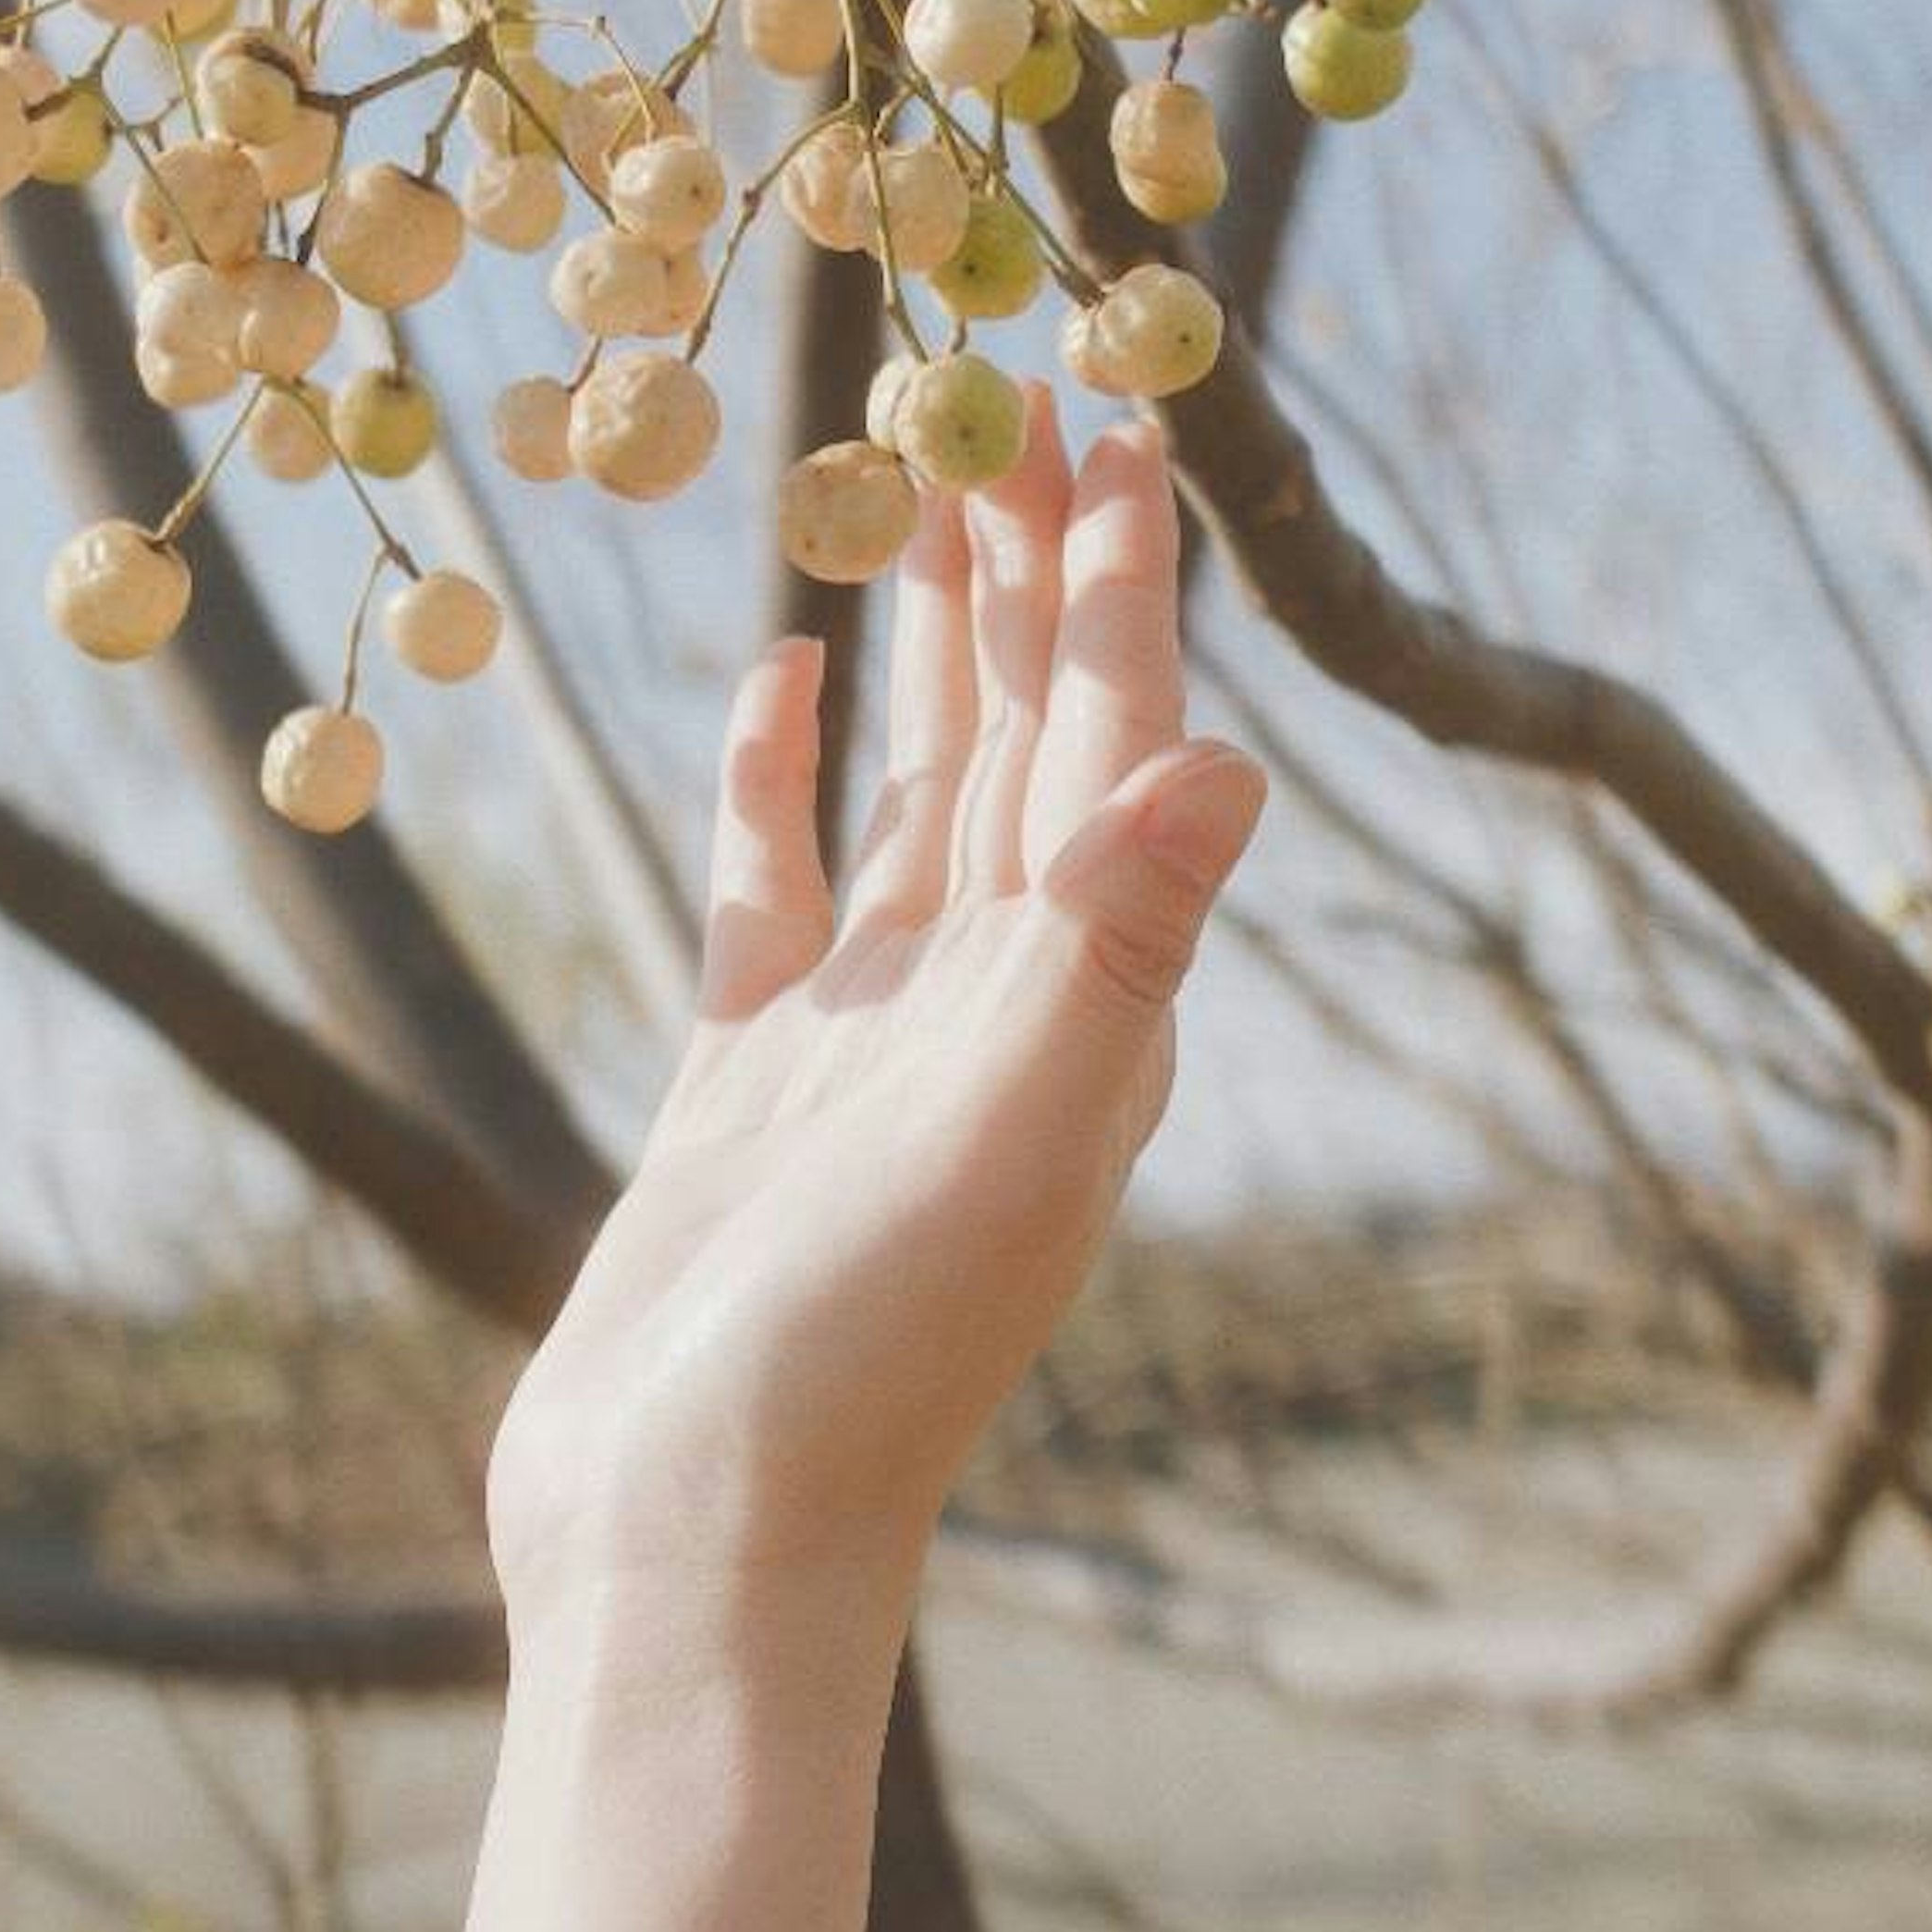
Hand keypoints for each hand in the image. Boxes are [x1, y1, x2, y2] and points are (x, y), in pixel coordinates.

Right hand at [483, 395, 1265, 1651]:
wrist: (696, 1547)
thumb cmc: (858, 1366)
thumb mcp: (1004, 1139)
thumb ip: (1112, 948)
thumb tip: (1235, 764)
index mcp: (1087, 1002)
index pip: (1118, 734)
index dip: (1119, 572)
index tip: (1117, 408)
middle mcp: (1002, 1004)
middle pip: (1028, 734)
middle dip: (1026, 565)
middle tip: (1009, 384)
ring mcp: (872, 1042)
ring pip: (917, 792)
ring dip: (926, 649)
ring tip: (914, 493)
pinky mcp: (753, 1083)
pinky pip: (782, 891)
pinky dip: (785, 783)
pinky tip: (776, 683)